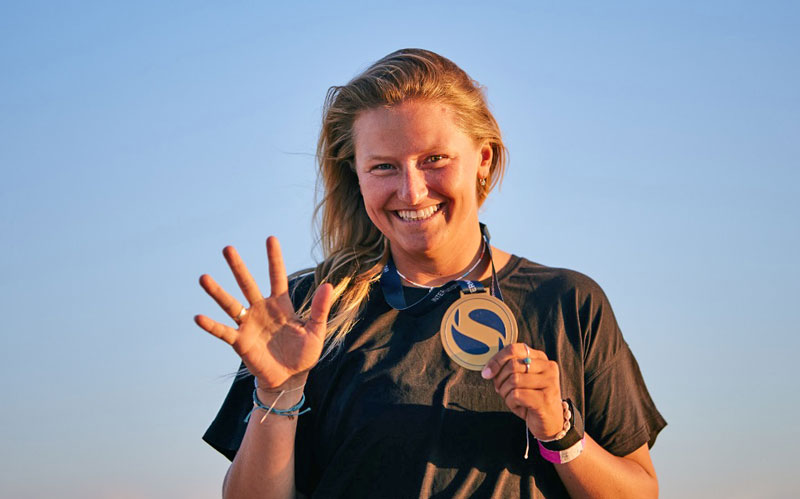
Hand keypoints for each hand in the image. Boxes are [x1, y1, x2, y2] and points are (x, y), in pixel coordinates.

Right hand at [194, 236, 332, 389]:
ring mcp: (249, 324)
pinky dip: (211, 325)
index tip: (270, 238)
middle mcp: (261, 310)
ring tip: (203, 278)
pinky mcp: (240, 342)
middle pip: (247, 284)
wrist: (290, 378)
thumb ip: (320, 309)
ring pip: (230, 304)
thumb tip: (329, 285)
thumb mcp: (316, 330)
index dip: (274, 258)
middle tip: (227, 248)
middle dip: (238, 267)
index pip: (277, 276)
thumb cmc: (304, 353)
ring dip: (217, 292)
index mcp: (281, 305)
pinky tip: (198, 317)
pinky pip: (223, 331)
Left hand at [481, 343, 564, 439]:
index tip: (487, 373)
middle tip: (501, 390)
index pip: (514, 349)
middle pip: (512, 365)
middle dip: (499, 380)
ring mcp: (549, 383)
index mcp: (540, 358)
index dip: (497, 360)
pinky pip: (516, 395)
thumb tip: (489, 370)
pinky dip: (511, 402)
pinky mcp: (545, 399)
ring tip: (511, 399)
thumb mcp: (520, 380)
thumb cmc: (531, 399)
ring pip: (513, 380)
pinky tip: (518, 406)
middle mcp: (548, 367)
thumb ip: (508, 369)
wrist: (550, 422)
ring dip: (505, 392)